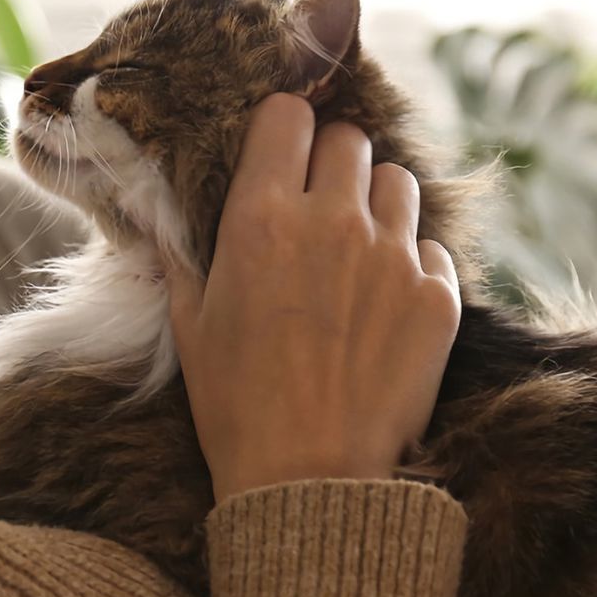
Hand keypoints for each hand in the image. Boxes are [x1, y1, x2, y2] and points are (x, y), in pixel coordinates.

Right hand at [163, 92, 460, 502]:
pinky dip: (411, 263)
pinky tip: (384, 303)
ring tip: (356, 248)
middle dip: (330, 161)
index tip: (279, 151)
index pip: (287, 115)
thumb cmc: (235, 404)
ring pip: (398, 181)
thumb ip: (182, 253)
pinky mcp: (439, 295)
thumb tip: (157, 210)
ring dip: (377, 203)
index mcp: (260, 218)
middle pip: (348, 139)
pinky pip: (431, 247)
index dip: (282, 128)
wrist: (309, 480)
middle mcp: (332, 222)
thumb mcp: (189, 323)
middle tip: (317, 203)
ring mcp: (392, 256)